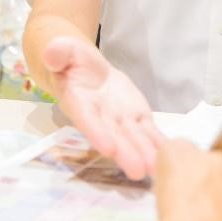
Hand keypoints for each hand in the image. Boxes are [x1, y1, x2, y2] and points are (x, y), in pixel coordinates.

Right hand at [40, 36, 162, 179]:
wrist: (83, 68)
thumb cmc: (69, 60)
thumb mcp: (61, 50)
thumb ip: (58, 53)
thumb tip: (51, 54)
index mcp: (78, 101)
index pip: (87, 119)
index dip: (97, 133)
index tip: (108, 148)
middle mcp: (100, 117)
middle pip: (113, 136)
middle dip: (126, 153)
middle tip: (138, 170)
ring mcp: (120, 119)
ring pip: (134, 137)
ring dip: (145, 153)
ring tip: (157, 169)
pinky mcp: (136, 116)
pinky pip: (149, 131)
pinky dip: (158, 142)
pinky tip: (170, 152)